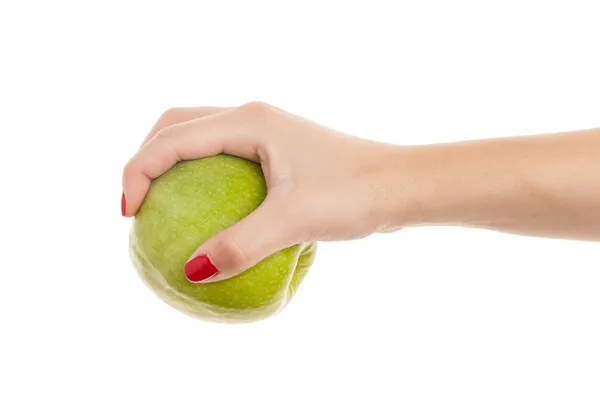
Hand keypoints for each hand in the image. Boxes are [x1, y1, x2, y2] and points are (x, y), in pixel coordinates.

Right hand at [122, 102, 406, 282]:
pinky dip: (201, 182)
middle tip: (136, 205)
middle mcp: (252, 118)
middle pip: (176, 126)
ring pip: (200, 140)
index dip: (138, 172)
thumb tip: (191, 272)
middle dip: (146, 159)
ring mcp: (265, 134)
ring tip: (161, 209)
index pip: (172, 138)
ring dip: (172, 167)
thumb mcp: (294, 220)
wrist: (402, 185)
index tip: (130, 216)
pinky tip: (206, 217)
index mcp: (249, 120)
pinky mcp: (276, 153)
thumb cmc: (355, 193)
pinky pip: (223, 161)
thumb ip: (240, 245)